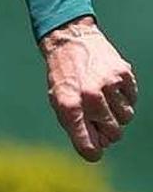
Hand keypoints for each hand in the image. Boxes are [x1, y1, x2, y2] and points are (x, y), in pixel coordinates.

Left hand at [41, 15, 135, 161]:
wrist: (69, 39)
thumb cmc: (64, 75)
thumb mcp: (58, 100)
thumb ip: (75, 125)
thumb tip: (95, 150)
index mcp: (69, 106)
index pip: (87, 143)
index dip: (92, 152)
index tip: (95, 152)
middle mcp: (89, 97)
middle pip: (114, 135)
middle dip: (107, 130)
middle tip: (98, 116)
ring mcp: (108, 85)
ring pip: (126, 119)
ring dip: (117, 113)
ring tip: (103, 98)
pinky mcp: (123, 75)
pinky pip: (133, 100)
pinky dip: (125, 97)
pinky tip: (110, 86)